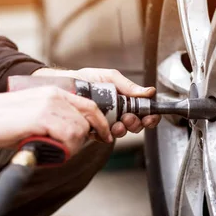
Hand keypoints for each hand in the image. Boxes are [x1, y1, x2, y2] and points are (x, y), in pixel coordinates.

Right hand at [0, 86, 112, 156]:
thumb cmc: (3, 121)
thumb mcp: (36, 116)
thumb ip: (57, 121)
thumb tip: (77, 137)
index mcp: (55, 93)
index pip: (90, 106)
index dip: (101, 124)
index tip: (105, 137)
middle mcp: (56, 95)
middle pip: (87, 121)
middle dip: (83, 140)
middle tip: (66, 150)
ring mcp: (49, 105)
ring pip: (78, 130)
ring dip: (71, 146)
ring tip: (52, 150)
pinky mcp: (41, 116)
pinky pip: (66, 136)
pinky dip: (62, 148)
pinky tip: (47, 149)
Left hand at [32, 68, 160, 139]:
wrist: (64, 85)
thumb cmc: (86, 80)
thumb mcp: (109, 77)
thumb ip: (128, 85)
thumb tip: (148, 91)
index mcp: (126, 100)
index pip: (145, 111)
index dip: (151, 116)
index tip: (149, 116)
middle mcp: (119, 113)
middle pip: (138, 125)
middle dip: (136, 123)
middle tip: (129, 117)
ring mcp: (108, 123)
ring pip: (123, 132)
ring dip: (123, 130)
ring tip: (117, 123)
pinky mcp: (95, 130)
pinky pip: (105, 137)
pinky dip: (106, 135)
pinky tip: (103, 129)